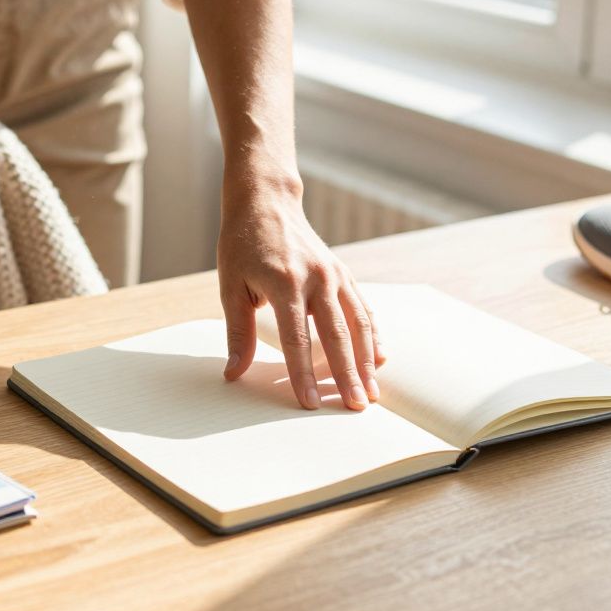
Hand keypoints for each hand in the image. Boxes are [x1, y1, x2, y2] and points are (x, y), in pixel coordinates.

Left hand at [218, 181, 384, 409]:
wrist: (266, 202)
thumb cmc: (242, 245)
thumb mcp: (230, 286)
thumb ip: (237, 333)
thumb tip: (233, 373)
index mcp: (285, 283)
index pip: (297, 339)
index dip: (303, 375)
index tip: (311, 404)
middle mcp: (316, 279)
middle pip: (337, 336)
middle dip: (347, 376)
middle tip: (357, 407)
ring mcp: (335, 275)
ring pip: (358, 324)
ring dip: (367, 361)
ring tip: (373, 392)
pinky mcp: (343, 273)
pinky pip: (363, 308)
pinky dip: (373, 335)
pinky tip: (379, 359)